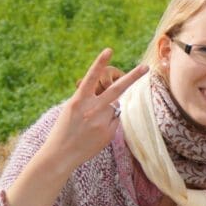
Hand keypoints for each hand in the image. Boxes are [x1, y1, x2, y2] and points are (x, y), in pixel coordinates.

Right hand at [50, 49, 146, 171]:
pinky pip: (115, 121)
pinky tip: (95, 132)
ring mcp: (102, 121)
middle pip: (117, 89)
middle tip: (146, 67)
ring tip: (90, 125)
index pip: (91, 78)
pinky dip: (108, 123)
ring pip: (115, 107)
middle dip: (133, 77)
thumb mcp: (72, 110)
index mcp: (78, 101)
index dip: (100, 63)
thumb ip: (91, 101)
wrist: (60, 154)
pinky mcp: (109, 132)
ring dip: (107, 111)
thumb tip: (115, 100)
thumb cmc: (64, 130)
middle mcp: (92, 109)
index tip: (109, 50)